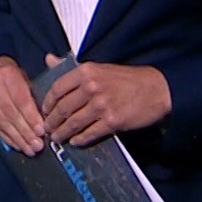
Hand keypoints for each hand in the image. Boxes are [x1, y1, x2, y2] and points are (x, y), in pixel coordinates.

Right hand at [0, 56, 46, 156]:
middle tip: (36, 145)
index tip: (41, 131)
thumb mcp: (27, 79)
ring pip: (1, 121)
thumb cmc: (14, 76)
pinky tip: (17, 144)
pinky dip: (6, 137)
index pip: (20, 100)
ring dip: (16, 138)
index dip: (31, 117)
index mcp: (8, 73)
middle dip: (25, 132)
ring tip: (29, 149)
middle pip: (10, 113)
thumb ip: (35, 97)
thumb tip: (46, 122)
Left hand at [39, 53, 171, 146]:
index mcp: (86, 72)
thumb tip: (48, 59)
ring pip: (73, 123)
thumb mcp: (98, 67)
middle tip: (47, 129)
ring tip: (57, 138)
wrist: (157, 89)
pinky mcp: (113, 121)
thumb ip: (71, 67)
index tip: (44, 111)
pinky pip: (90, 133)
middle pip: (63, 108)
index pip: (57, 88)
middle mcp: (91, 87)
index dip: (47, 103)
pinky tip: (76, 141)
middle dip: (52, 121)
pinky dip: (80, 139)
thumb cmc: (127, 78)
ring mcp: (102, 105)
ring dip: (62, 133)